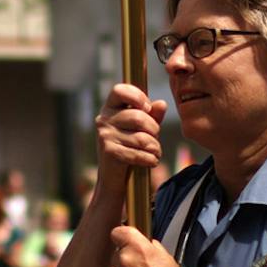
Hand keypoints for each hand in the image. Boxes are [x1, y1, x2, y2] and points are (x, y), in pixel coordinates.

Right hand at [93, 83, 165, 201]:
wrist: (114, 176)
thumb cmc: (130, 146)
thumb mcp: (143, 127)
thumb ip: (153, 115)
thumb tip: (162, 104)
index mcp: (110, 107)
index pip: (120, 90)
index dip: (137, 96)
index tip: (147, 108)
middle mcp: (104, 119)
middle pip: (138, 117)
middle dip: (154, 129)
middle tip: (156, 138)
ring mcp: (104, 135)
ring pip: (141, 138)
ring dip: (155, 147)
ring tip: (156, 152)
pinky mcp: (109, 151)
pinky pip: (138, 153)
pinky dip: (150, 159)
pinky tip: (152, 161)